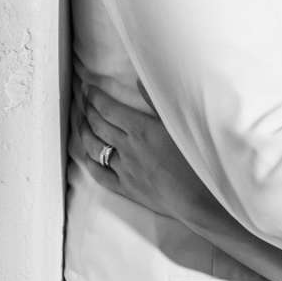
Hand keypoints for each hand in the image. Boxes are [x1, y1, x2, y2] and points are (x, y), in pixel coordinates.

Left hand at [70, 84, 219, 225]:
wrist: (200, 199)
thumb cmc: (198, 160)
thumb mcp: (182, 124)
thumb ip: (158, 102)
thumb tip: (140, 81)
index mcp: (141, 129)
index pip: (108, 108)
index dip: (95, 96)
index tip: (88, 87)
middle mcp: (128, 147)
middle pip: (98, 124)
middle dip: (87, 108)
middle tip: (82, 99)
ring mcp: (124, 169)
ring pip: (94, 146)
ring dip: (84, 131)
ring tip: (81, 121)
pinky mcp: (127, 188)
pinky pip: (99, 174)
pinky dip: (88, 162)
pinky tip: (84, 155)